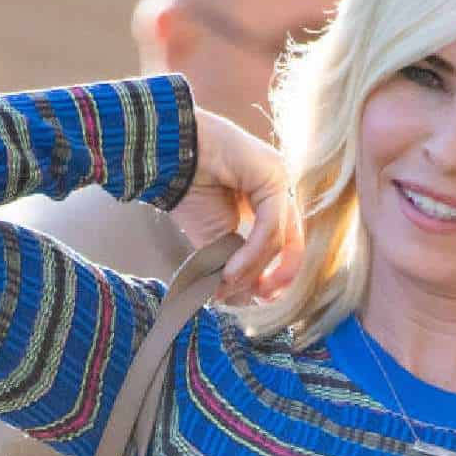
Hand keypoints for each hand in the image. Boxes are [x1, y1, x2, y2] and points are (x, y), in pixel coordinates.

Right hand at [171, 107, 303, 301]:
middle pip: (290, 246)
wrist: (165, 156)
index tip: (261, 299)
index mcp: (270, 201)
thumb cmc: (186, 191)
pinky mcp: (273, 176)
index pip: (289, 245)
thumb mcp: (215, 238)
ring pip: (279, 240)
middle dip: (272, 278)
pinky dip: (251, 254)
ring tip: (227, 283)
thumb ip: (236, 262)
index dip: (278, 276)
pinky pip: (269, 227)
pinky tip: (230, 270)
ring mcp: (280, 179)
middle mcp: (281, 189)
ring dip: (252, 269)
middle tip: (253, 300)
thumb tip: (249, 298)